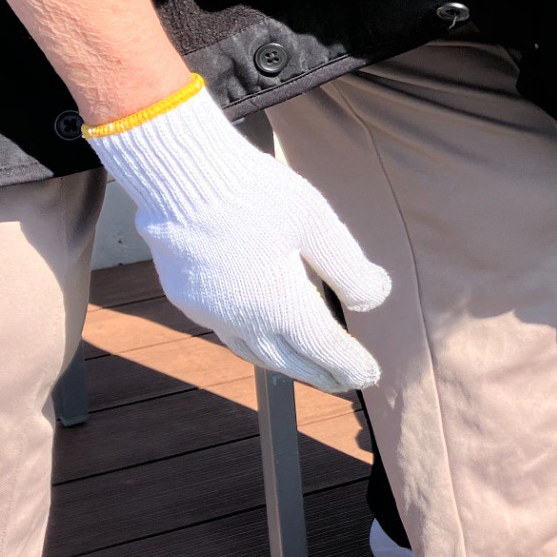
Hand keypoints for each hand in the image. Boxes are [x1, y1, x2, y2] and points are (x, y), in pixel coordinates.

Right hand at [87, 80, 390, 392]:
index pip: (323, 348)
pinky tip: (259, 329)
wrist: (179, 175)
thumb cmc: (254, 192)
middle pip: (287, 360)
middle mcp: (240, 319)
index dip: (349, 364)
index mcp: (278, 304)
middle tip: (343, 381)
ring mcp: (208, 310)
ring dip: (284, 363)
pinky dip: (251, 340)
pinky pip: (225, 331)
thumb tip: (376, 298)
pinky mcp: (185, 295)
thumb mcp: (316, 222)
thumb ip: (348, 266)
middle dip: (319, 373)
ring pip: (252, 351)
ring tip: (305, 365)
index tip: (370, 375)